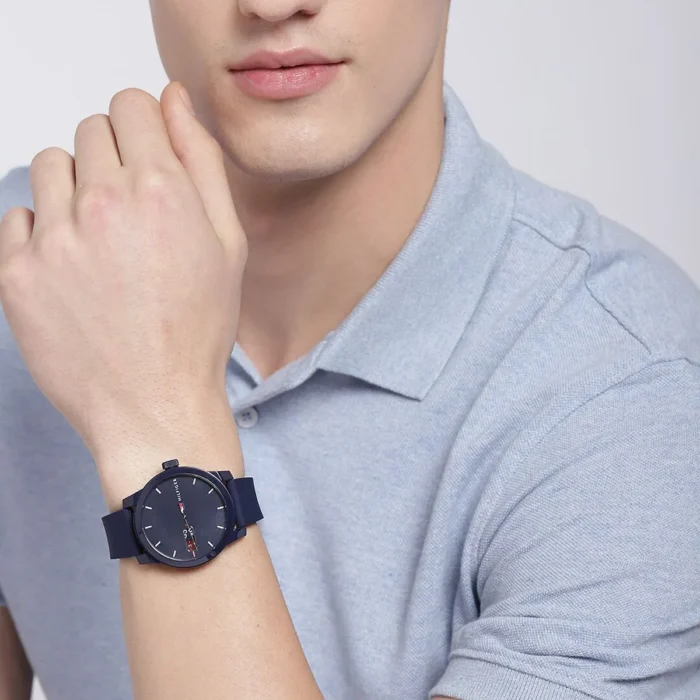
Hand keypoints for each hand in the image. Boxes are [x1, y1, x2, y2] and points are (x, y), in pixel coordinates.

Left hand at [0, 82, 247, 458]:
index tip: (148, 156)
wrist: (154, 403)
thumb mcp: (228, 244)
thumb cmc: (197, 329)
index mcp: (162, 190)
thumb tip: (173, 100)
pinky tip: (75, 269)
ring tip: (102, 240)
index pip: (132, 104)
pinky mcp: (17, 273)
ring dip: (76, 189)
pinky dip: (45, 232)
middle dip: (113, 158)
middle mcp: (104, 203)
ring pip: (50, 167)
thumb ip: (202, 162)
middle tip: (133, 213)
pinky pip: (18, 218)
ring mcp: (55, 238)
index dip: (144, 127)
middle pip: (90, 130)